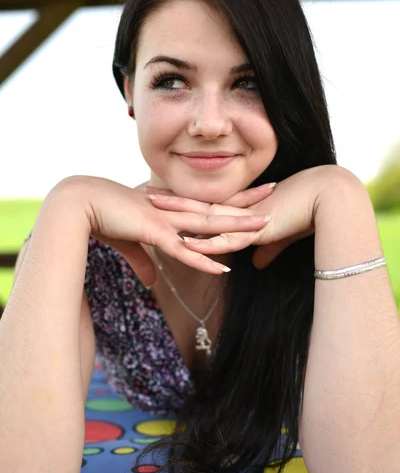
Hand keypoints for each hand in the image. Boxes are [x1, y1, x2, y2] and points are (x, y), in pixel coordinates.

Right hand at [53, 175, 274, 284]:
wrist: (81, 203)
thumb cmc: (104, 216)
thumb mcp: (129, 241)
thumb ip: (144, 261)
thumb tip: (153, 280)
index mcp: (170, 207)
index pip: (208, 202)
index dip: (231, 198)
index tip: (254, 193)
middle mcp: (173, 210)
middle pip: (217, 206)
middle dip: (246, 201)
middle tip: (275, 191)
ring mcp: (166, 221)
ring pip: (208, 225)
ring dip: (236, 227)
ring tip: (264, 225)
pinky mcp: (153, 233)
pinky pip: (184, 251)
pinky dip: (204, 260)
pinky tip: (224, 268)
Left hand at [147, 166, 340, 268]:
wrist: (328, 198)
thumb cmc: (308, 213)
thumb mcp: (281, 234)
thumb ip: (267, 248)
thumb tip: (258, 262)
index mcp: (241, 209)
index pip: (205, 204)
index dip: (184, 200)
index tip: (164, 195)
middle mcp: (238, 211)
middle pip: (196, 205)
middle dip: (170, 200)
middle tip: (144, 192)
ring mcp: (244, 220)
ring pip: (203, 217)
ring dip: (177, 215)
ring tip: (151, 209)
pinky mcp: (256, 230)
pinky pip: (225, 240)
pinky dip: (206, 244)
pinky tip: (185, 245)